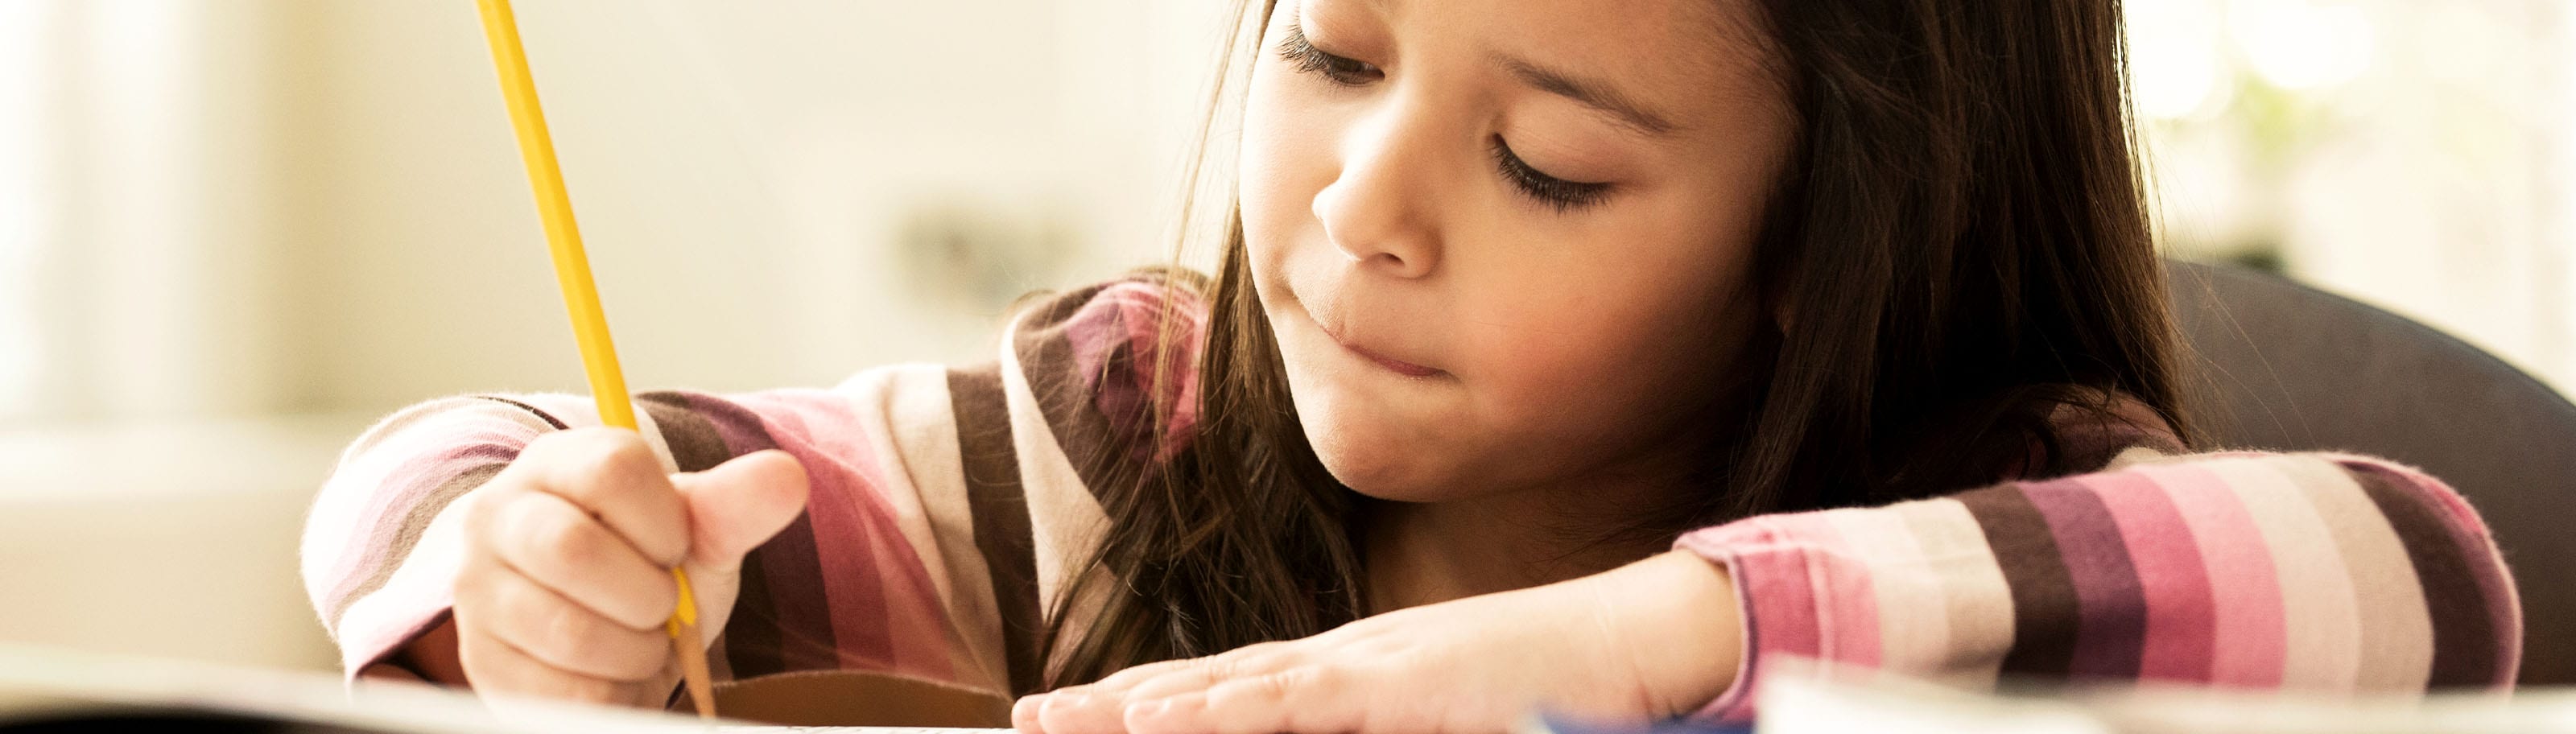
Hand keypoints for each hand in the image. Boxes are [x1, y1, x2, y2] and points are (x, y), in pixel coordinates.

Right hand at [451, 428, 808, 706]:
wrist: (605, 646)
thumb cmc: (647, 572)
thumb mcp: (697, 536)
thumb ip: (734, 507)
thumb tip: (788, 476)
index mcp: (556, 465)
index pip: (612, 469)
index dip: (665, 522)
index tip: (674, 546)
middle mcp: (498, 518)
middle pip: (575, 550)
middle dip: (648, 595)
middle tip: (660, 604)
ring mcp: (480, 593)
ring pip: (571, 631)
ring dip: (635, 650)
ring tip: (639, 639)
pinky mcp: (483, 663)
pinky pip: (564, 691)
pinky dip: (612, 692)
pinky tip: (610, 672)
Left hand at [1013, 550, 1741, 733]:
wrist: (1645, 635)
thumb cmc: (1555, 683)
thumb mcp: (1452, 716)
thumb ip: (1386, 724)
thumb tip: (1343, 727)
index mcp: (1357, 671)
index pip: (1233, 686)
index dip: (1151, 701)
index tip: (1074, 713)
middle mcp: (1350, 658)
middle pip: (1213, 679)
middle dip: (1115, 701)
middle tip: (1027, 713)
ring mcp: (1379, 664)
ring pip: (1242, 686)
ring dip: (1150, 702)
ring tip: (1067, 716)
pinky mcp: (1413, 682)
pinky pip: (1309, 699)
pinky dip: (1237, 706)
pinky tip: (1175, 715)